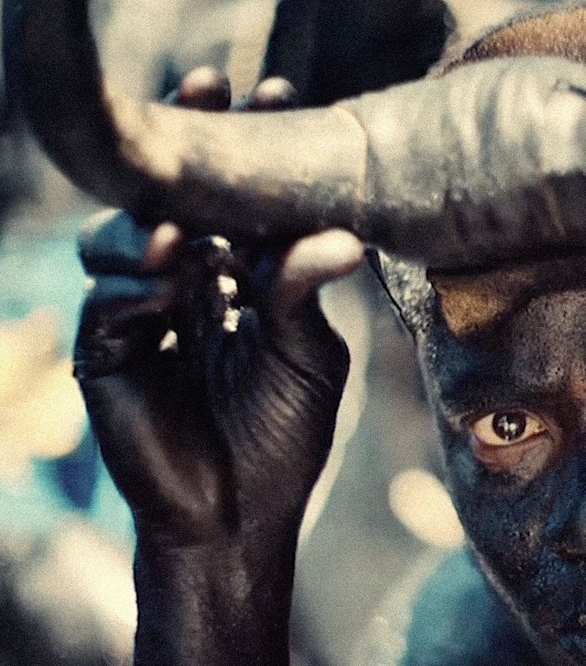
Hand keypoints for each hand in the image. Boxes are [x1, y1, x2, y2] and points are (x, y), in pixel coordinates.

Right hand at [75, 68, 363, 549]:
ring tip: (181, 231)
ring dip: (150, 225)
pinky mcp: (106, 351)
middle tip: (208, 91)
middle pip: (172, 200)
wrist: (239, 516)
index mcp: (239, 281)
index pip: (237, 205)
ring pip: (121, 239)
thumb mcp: (307, 357)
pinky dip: (135, 285)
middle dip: (187, 151)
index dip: (249, 152)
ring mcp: (141, 314)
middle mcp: (187, 285)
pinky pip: (107, 301)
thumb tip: (343, 233)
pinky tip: (167, 281)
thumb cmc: (281, 440)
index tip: (280, 92)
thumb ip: (303, 292)